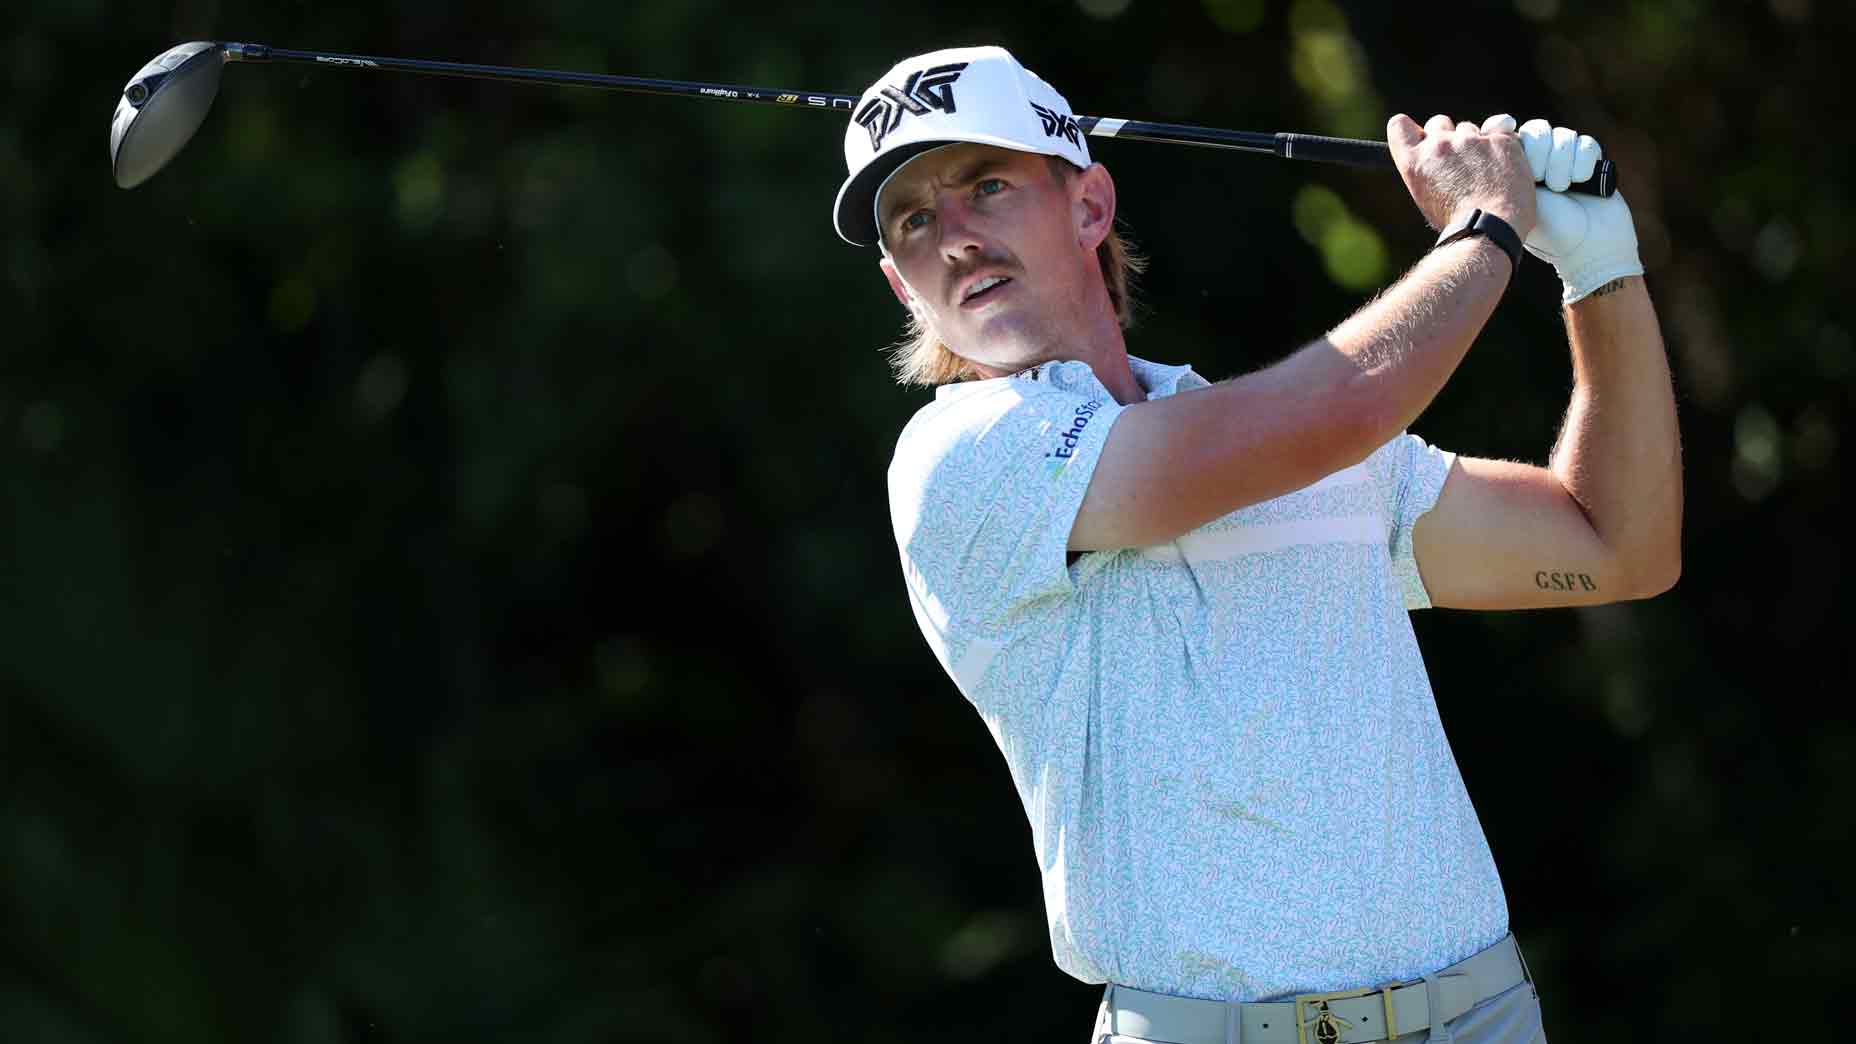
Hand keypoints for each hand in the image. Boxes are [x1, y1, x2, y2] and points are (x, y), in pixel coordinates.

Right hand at [1387, 113, 1536, 240]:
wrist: (1488, 229)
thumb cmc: (1457, 223)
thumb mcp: (1426, 196)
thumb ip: (1427, 169)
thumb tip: (1440, 159)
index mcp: (1414, 160)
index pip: (1399, 125)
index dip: (1412, 130)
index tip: (1422, 139)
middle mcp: (1439, 145)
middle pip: (1438, 122)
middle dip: (1447, 136)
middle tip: (1458, 162)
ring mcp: (1471, 140)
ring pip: (1471, 129)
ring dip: (1475, 144)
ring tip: (1483, 174)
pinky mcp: (1500, 141)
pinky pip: (1501, 135)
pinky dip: (1501, 149)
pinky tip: (1503, 171)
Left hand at [1517, 118, 1644, 303]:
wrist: (1588, 247)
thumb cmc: (1548, 232)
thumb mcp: (1518, 201)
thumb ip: (1505, 174)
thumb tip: (1488, 140)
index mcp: (1516, 170)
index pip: (1508, 134)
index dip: (1504, 126)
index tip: (1505, 126)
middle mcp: (1540, 162)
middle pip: (1537, 130)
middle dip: (1540, 152)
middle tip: (1540, 179)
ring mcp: (1566, 161)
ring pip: (1563, 136)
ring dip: (1562, 160)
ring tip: (1561, 188)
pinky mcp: (1591, 161)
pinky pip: (1586, 143)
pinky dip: (1583, 160)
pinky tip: (1581, 181)